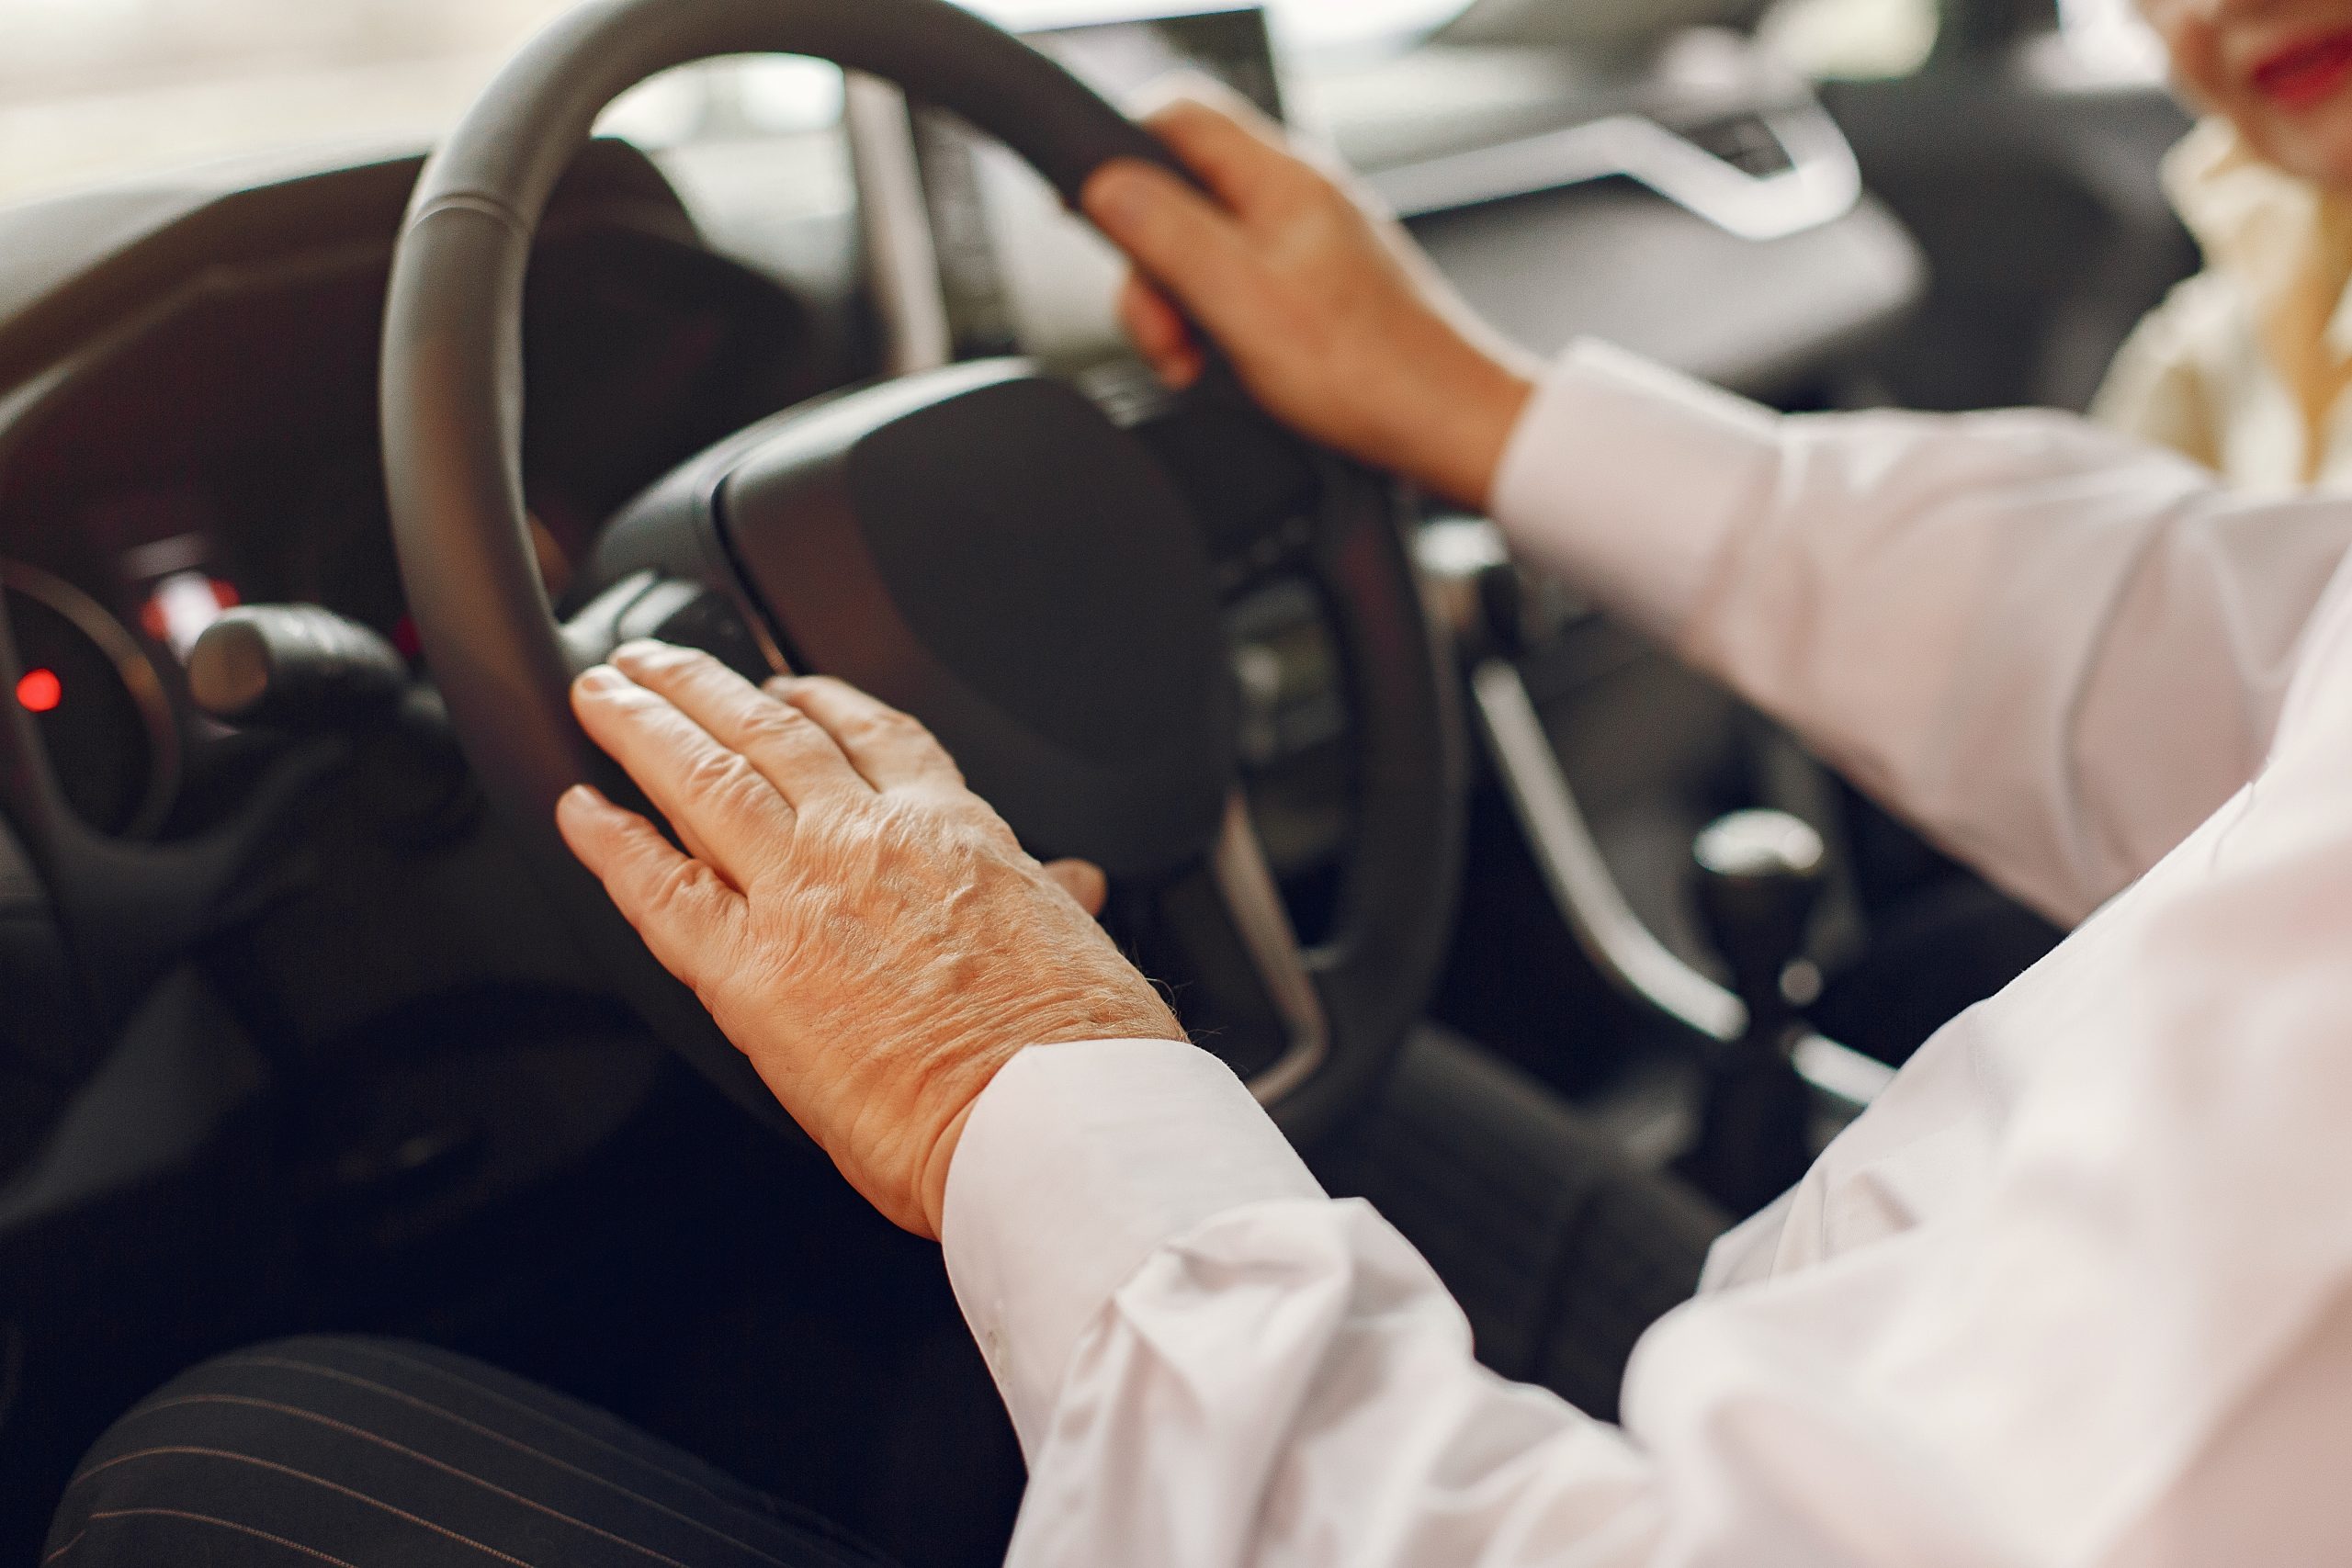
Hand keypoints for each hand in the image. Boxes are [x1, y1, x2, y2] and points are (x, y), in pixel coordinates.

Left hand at [556, 642, 1183, 1239]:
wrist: (1053, 1115)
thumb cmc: (1083, 1051)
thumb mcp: (1082, 946)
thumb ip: (1054, 902)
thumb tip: (1075, 884)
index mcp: (956, 830)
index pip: (873, 737)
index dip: (819, 700)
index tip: (786, 686)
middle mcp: (870, 839)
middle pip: (767, 733)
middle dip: (702, 687)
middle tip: (654, 660)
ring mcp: (802, 894)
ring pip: (702, 779)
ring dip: (642, 726)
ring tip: (602, 695)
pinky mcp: (748, 971)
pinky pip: (658, 888)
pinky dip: (610, 842)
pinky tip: (580, 810)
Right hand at [1083, 84, 1540, 511]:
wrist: (1448, 428)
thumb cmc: (1370, 373)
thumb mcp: (1244, 302)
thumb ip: (1169, 236)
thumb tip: (1105, 184)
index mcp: (1280, 180)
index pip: (1177, 115)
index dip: (1118, 154)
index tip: (1086, 213)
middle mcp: (1293, 200)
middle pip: (1176, 198)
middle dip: (1151, 272)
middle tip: (1169, 337)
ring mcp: (1303, 246)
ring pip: (1200, 254)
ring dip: (1182, 315)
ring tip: (1203, 368)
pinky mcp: (1310, 292)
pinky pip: (1234, 293)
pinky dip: (1217, 334)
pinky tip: (1232, 373)